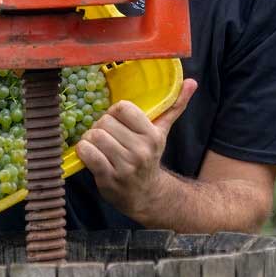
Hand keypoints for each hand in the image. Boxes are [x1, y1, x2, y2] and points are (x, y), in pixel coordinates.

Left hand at [75, 79, 197, 220]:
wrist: (146, 195)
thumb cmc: (149, 156)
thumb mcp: (162, 132)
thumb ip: (175, 106)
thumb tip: (192, 81)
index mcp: (153, 135)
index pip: (123, 108)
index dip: (114, 112)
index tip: (116, 121)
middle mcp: (140, 150)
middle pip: (105, 121)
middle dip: (100, 126)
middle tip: (106, 135)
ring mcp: (124, 166)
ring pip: (94, 136)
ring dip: (90, 138)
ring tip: (98, 144)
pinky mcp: (108, 178)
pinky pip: (87, 153)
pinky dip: (83, 150)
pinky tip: (89, 153)